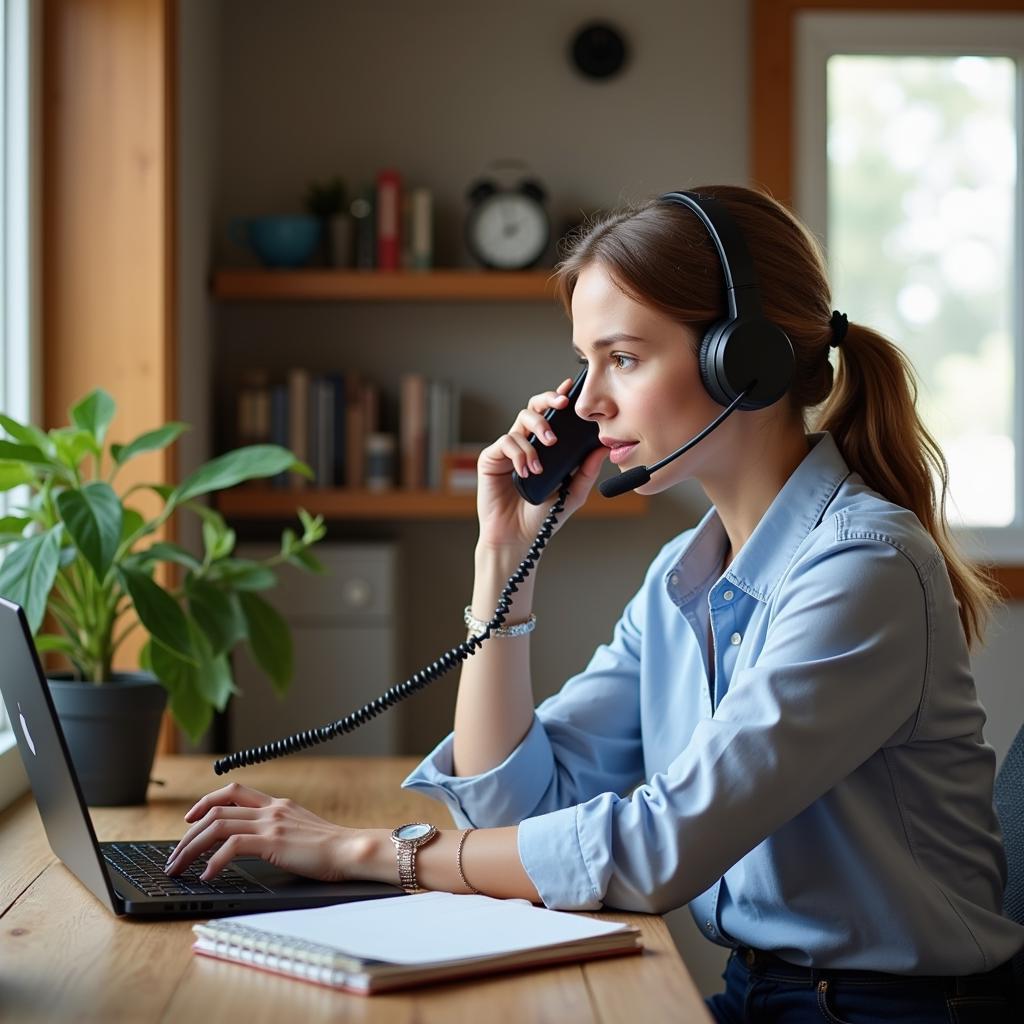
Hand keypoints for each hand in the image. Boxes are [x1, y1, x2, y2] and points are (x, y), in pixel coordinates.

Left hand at [164, 781, 368, 882]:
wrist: (350, 850)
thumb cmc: (331, 848)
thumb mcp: (301, 831)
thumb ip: (280, 830)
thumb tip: (259, 845)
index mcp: (277, 805)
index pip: (233, 792)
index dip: (206, 801)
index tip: (190, 819)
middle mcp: (271, 809)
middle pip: (217, 811)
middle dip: (189, 835)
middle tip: (175, 857)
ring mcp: (271, 823)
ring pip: (217, 826)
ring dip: (192, 848)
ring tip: (180, 868)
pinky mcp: (272, 841)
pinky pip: (232, 846)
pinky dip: (214, 862)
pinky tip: (207, 876)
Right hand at [475, 377, 607, 552]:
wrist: (517, 537)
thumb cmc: (542, 516)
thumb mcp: (572, 493)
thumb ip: (587, 471)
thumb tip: (602, 447)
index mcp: (545, 448)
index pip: (552, 416)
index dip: (559, 398)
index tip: (571, 389)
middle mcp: (526, 443)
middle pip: (534, 407)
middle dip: (548, 401)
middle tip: (561, 405)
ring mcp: (508, 450)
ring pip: (521, 421)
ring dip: (537, 433)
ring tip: (542, 460)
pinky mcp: (491, 458)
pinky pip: (506, 442)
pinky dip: (519, 453)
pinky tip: (526, 471)